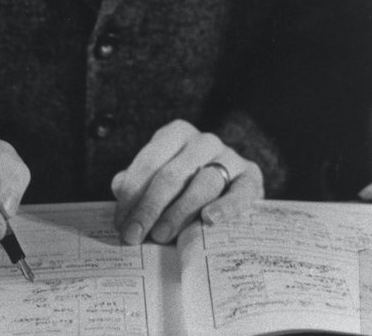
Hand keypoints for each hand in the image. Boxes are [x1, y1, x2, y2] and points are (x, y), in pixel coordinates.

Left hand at [111, 120, 263, 245]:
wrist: (230, 187)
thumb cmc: (184, 185)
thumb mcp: (158, 178)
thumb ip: (138, 183)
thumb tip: (119, 185)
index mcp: (176, 134)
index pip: (149, 161)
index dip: (132, 194)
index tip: (121, 225)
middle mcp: (204, 141)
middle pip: (173, 174)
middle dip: (150, 207)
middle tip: (135, 236)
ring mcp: (230, 157)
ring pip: (204, 183)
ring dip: (180, 212)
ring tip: (161, 236)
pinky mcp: (252, 177)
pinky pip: (240, 192)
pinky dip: (225, 207)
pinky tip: (209, 220)